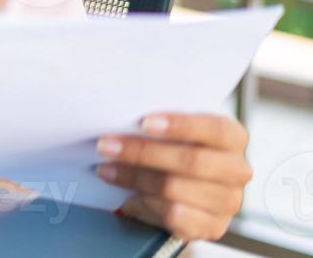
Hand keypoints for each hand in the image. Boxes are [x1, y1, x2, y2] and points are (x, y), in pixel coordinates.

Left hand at [94, 112, 251, 240]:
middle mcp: (237, 170)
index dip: (180, 125)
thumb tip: (120, 115)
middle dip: (141, 152)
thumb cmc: (174, 149)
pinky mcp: (213, 227)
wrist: (183, 193)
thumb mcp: (174, 131)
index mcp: (232, 137)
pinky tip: (128, 197)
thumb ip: (161, 124)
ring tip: (106, 170)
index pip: (215, 129)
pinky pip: (174, 216)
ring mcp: (228, 202)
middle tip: (105, 146)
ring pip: (175, 188)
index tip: (143, 122)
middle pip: (191, 161)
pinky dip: (145, 204)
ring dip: (133, 178)